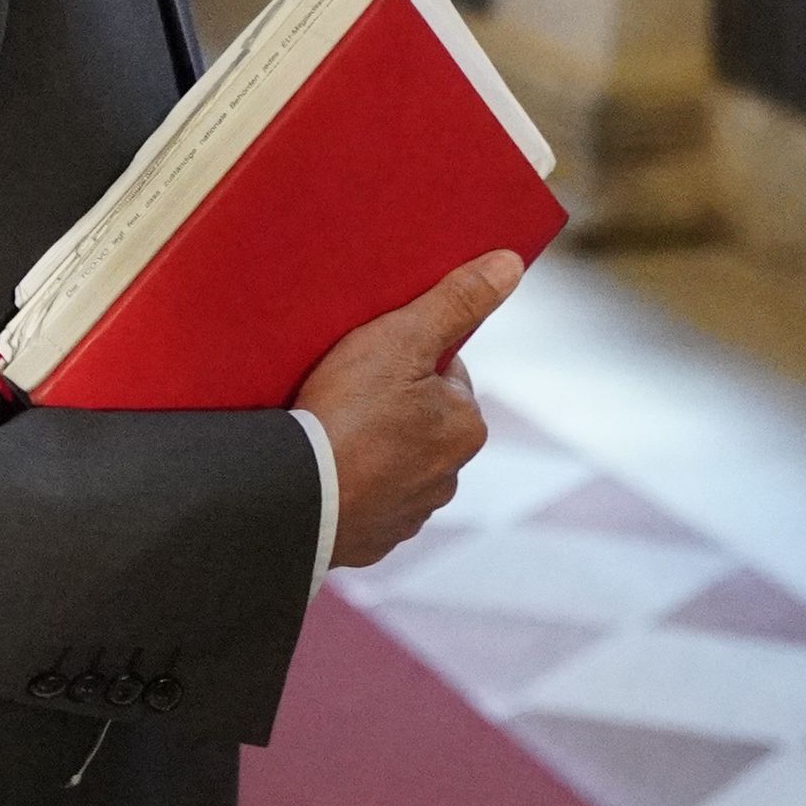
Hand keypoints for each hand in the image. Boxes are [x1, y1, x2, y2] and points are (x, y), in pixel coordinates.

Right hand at [296, 250, 521, 569]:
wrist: (294, 497)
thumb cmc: (348, 413)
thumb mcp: (400, 339)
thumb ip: (456, 301)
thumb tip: (510, 265)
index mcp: (465, 427)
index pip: (447, 373)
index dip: (409, 356)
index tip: (372, 356)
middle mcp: (449, 477)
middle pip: (423, 421)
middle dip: (393, 406)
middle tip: (346, 391)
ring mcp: (410, 514)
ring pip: (396, 464)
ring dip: (373, 448)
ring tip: (331, 430)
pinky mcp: (373, 540)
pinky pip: (367, 502)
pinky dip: (352, 486)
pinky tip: (325, 468)